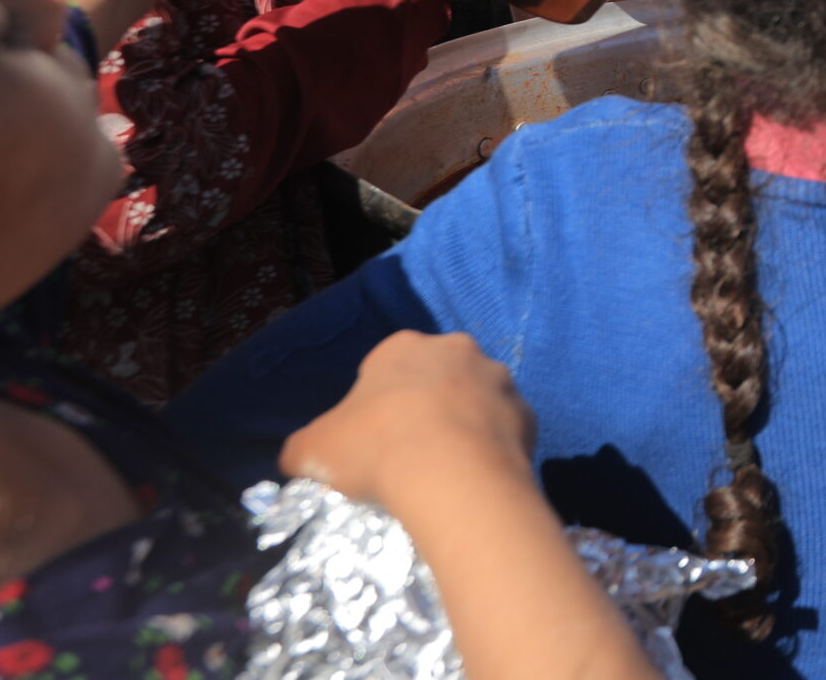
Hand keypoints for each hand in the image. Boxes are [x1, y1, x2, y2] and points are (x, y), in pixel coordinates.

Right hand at [280, 331, 535, 511]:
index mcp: (401, 348)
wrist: (454, 475)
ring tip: (446, 469)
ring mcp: (498, 379)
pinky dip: (492, 448)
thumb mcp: (314, 450)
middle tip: (409, 452)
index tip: (371, 439)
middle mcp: (456, 350)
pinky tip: (475, 478)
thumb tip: (297, 457)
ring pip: (475, 400)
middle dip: (424, 407)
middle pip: (434, 378)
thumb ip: (303, 447)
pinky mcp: (528, 413)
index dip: (374, 404)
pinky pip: (504, 430)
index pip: (383, 367)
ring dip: (463, 424)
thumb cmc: (376, 449)